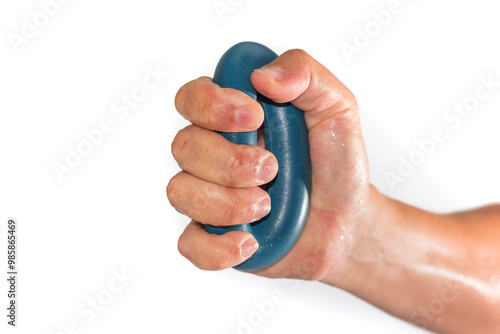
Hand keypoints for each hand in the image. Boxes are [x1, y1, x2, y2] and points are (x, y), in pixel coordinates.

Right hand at [167, 49, 371, 283]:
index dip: (210, 105)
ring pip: (181, 192)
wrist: (347, 221)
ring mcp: (209, 195)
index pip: (192, 98)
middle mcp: (213, 154)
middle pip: (184, 146)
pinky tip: (248, 242)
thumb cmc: (337, 163)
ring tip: (267, 205)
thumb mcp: (337, 109)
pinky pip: (189, 244)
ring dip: (226, 203)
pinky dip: (216, 247)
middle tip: (272, 168)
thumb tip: (261, 76)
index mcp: (233, 118)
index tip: (254, 116)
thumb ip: (306, 75)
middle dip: (229, 161)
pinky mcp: (213, 236)